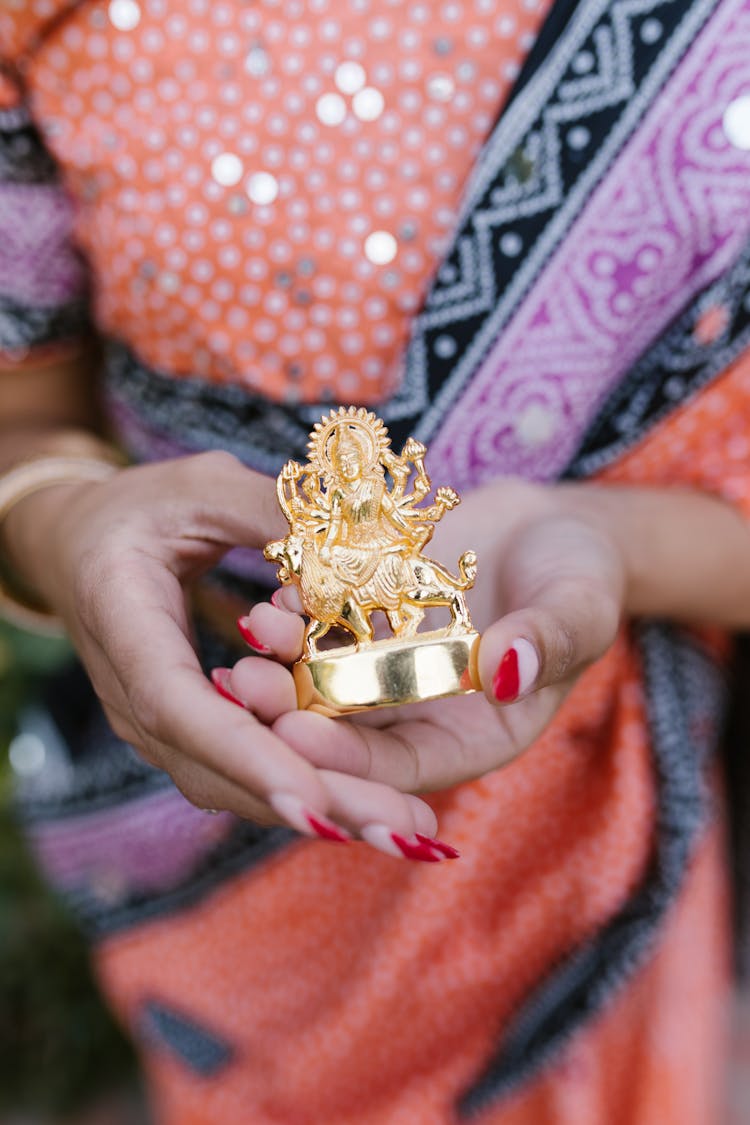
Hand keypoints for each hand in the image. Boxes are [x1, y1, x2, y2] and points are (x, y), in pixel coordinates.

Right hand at [3, 452, 441, 848]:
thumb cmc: (140, 509)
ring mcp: (160, 724)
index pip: (177, 705)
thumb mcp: (201, 488)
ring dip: (323, 811)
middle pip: (219, 770)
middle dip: (313, 804)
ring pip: (237, 785)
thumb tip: (349, 546)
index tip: (312, 800)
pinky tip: (374, 809)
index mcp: (124, 625)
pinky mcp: (192, 732)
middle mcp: (135, 695)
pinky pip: (246, 771)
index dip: (245, 753)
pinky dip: (309, 791)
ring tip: (405, 832)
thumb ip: (268, 510)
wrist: (82, 546)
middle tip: (400, 834)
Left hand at [240, 479, 625, 817]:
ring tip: (252, 625)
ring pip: (323, 676)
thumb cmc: (582, 576)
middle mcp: (418, 712)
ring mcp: (387, 666)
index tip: (295, 735)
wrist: (550, 529)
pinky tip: (272, 589)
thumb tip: (510, 670)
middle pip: (345, 730)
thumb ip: (551, 640)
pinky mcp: (367, 620)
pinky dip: (299, 611)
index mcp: (471, 737)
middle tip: (244, 685)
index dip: (347, 759)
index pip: (399, 767)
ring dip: (283, 659)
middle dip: (290, 713)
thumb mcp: (580, 607)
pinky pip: (324, 623)